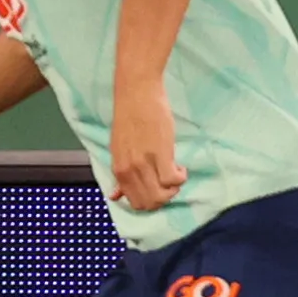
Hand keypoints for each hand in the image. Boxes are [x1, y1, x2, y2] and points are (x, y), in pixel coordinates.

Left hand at [111, 80, 187, 213]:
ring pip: (162, 195)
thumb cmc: (130, 118)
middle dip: (164, 197)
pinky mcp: (160, 153)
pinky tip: (180, 166)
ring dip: (174, 188)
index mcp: (118, 170)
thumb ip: (121, 174)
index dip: (151, 200)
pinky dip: (180, 178)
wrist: (136, 93)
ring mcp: (143, 163)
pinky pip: (173, 180)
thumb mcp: (119, 149)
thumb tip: (116, 196)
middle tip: (169, 182)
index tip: (158, 187)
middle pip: (149, 203)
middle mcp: (129, 170)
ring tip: (175, 172)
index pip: (135, 202)